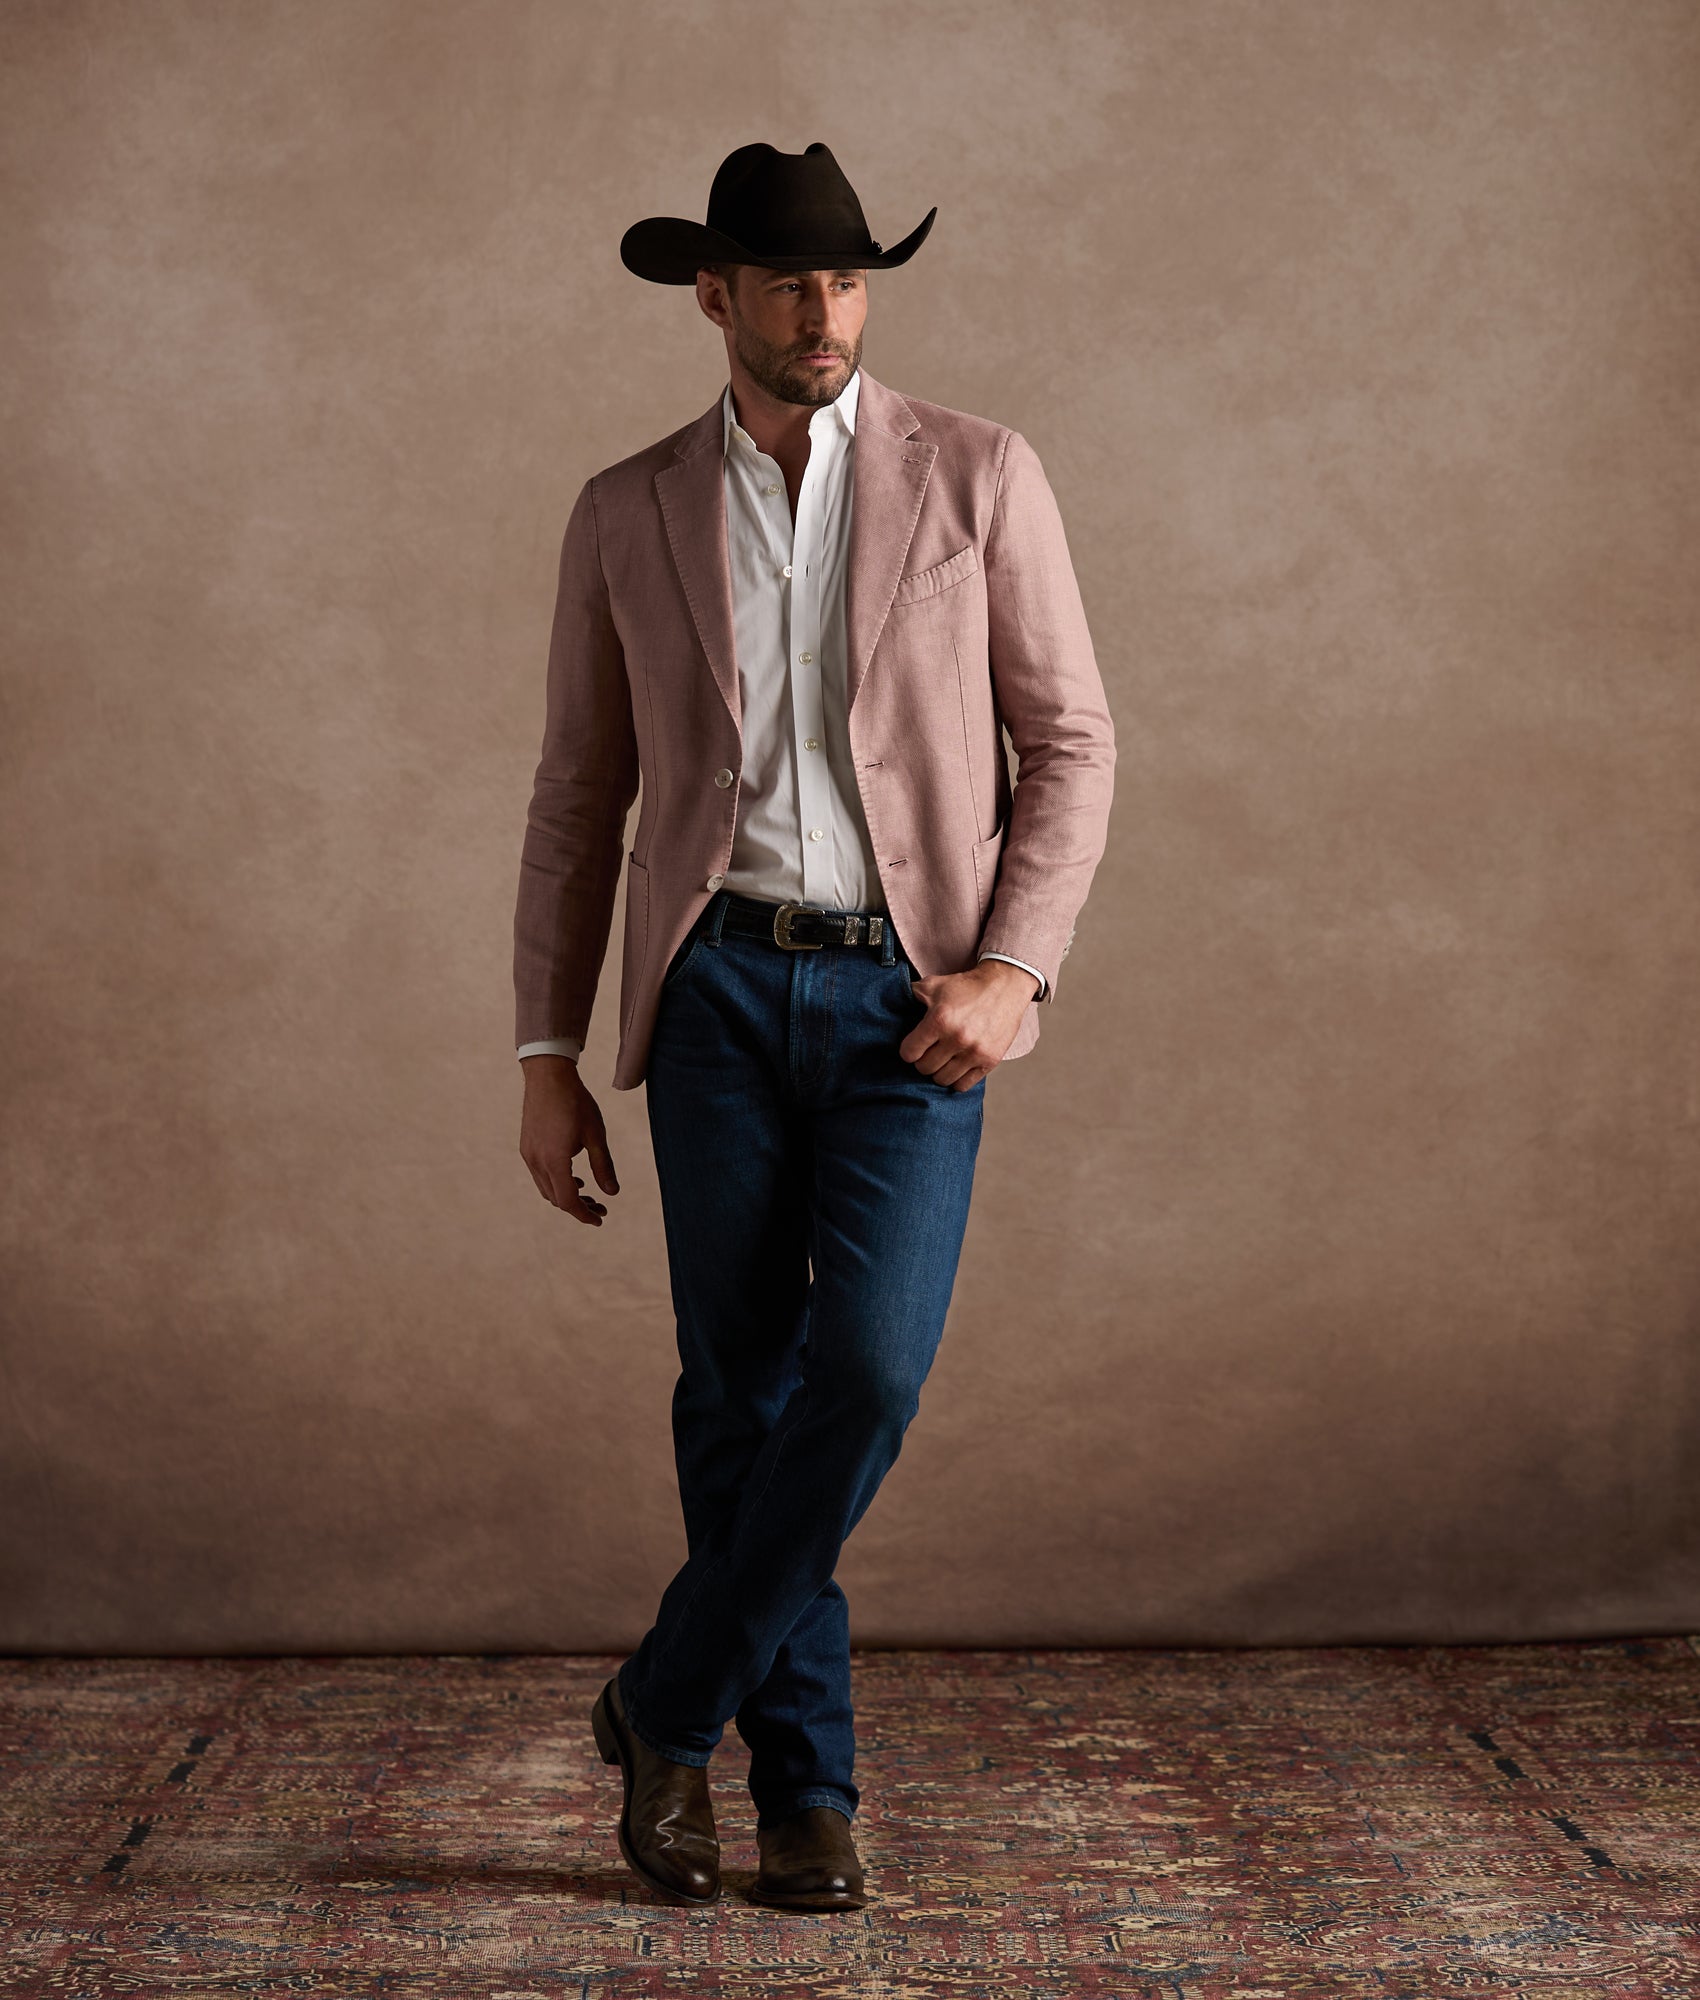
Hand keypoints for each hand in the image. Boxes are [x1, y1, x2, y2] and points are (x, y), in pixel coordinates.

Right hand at [519, 1057, 619, 1224]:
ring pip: (546, 1189)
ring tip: (588, 1194)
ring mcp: (529, 1155)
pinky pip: (540, 1175)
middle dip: (578, 1207)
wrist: (548, 1076)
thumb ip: (603, 1166)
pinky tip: (573, 1177)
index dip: (584, 1214)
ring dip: (566, 1196)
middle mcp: (537, 1161)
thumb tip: (612, 1193)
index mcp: (555, 1161)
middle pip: (556, 1199)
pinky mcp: (527, 1147)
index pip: (568, 1201)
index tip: (600, 1219)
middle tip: (601, 1208)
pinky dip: (556, 1182)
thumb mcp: (596, 1134)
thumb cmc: (576, 1102)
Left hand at [898, 958, 1038, 1089]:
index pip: (909, 1053)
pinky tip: (956, 1066)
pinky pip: (963, 1085)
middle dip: (923, 1060)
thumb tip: (890, 1003)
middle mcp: (957, 1038)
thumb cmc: (966, 986)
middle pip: (924, 1068)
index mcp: (939, 1020)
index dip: (908, 1050)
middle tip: (928, 1051)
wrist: (1004, 986)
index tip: (914, 1046)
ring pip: (942, 1079)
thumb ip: (910, 995)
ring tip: (942, 1059)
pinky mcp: (989, 1061)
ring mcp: (975, 1052)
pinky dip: (956, 1079)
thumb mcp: (934, 984)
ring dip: (938, 1071)